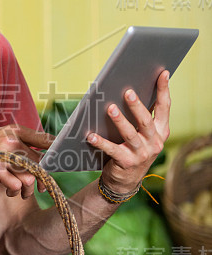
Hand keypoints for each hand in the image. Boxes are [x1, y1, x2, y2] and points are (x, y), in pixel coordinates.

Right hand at [0, 125, 52, 198]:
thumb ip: (15, 142)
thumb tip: (38, 155)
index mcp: (12, 130)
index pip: (45, 139)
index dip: (57, 151)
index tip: (62, 161)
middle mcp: (10, 140)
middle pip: (40, 161)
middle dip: (42, 177)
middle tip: (39, 187)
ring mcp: (3, 155)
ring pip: (31, 175)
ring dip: (29, 188)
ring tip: (22, 193)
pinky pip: (17, 185)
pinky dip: (15, 191)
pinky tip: (9, 192)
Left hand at [86, 69, 170, 193]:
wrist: (125, 181)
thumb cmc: (132, 150)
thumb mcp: (142, 135)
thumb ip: (142, 117)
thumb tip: (130, 90)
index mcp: (161, 131)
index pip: (164, 107)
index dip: (163, 90)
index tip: (162, 73)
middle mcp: (155, 142)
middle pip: (146, 121)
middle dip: (137, 105)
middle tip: (128, 91)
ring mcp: (142, 154)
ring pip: (130, 134)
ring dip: (120, 121)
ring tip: (110, 108)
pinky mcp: (127, 163)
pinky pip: (112, 150)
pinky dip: (100, 142)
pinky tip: (90, 135)